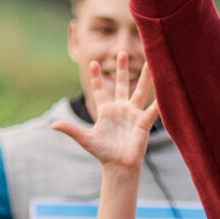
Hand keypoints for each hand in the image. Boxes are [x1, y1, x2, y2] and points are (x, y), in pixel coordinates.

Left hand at [51, 55, 158, 169]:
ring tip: (150, 62)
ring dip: (145, 78)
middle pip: (122, 85)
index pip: (100, 90)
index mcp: (106, 111)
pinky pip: (153, 109)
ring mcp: (133, 114)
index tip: (92, 63)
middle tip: (122, 52)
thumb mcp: (85, 139)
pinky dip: (160, 101)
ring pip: (140, 92)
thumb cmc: (103, 153)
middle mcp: (121, 109)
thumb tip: (53, 125)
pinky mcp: (143, 122)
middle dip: (122, 69)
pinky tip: (167, 88)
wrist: (119, 166)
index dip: (96, 78)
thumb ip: (71, 130)